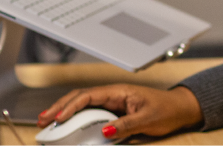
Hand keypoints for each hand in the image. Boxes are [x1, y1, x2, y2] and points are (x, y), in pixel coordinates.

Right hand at [37, 85, 202, 138]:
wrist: (180, 109)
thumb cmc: (167, 109)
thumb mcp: (148, 119)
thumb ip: (126, 125)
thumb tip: (105, 131)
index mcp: (119, 91)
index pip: (88, 95)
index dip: (70, 106)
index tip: (58, 118)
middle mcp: (112, 95)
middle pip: (79, 98)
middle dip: (59, 107)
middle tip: (43, 120)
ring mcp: (112, 103)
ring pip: (82, 105)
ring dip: (65, 113)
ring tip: (48, 123)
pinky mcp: (113, 112)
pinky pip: (91, 114)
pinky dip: (76, 119)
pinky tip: (67, 126)